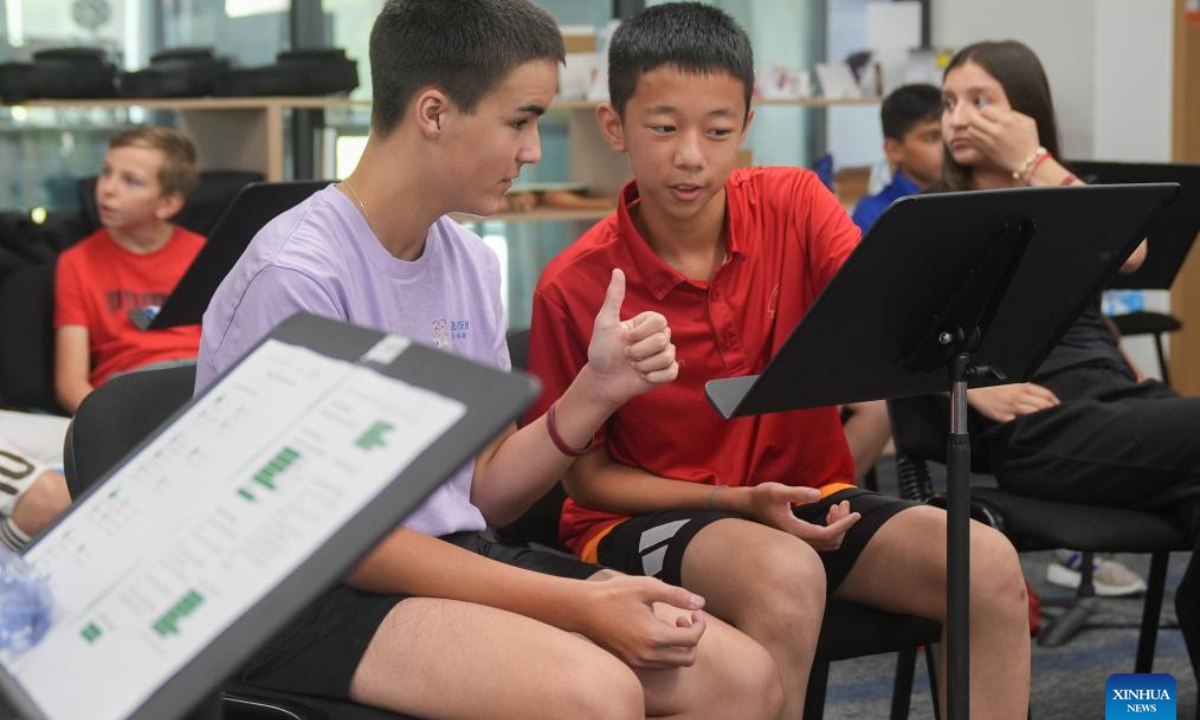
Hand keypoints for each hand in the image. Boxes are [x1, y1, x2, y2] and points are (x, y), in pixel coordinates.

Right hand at [579, 574, 706, 668]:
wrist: (583, 608)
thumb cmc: (615, 594)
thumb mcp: (648, 587)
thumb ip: (677, 595)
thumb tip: (700, 602)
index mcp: (654, 636)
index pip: (692, 639)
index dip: (700, 624)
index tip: (695, 611)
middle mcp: (648, 655)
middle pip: (687, 658)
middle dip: (693, 637)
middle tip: (684, 618)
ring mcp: (638, 661)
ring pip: (673, 663)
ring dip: (680, 645)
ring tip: (670, 622)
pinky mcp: (631, 661)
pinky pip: (659, 664)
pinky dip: (666, 650)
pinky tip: (656, 630)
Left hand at [586, 269, 679, 406]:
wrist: (602, 380)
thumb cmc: (601, 351)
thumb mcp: (605, 322)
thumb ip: (614, 297)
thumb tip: (617, 270)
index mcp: (647, 324)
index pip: (660, 321)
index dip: (642, 333)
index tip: (626, 338)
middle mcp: (658, 337)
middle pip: (663, 339)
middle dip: (640, 351)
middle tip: (627, 355)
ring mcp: (664, 355)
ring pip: (667, 357)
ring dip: (644, 365)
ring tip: (633, 366)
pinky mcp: (666, 373)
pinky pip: (671, 372)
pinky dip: (653, 377)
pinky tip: (642, 376)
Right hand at [744, 482, 859, 551]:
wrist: (749, 504)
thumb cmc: (762, 496)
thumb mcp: (777, 490)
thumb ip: (797, 492)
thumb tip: (819, 495)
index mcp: (795, 531)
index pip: (828, 534)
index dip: (844, 525)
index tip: (857, 514)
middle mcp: (799, 540)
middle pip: (832, 540)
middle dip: (843, 522)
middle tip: (843, 503)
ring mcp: (800, 541)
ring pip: (829, 541)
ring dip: (839, 525)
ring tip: (839, 505)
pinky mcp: (801, 537)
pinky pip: (824, 538)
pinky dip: (832, 526)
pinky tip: (830, 511)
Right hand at [967, 383, 1059, 422]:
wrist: (972, 387)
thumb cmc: (990, 384)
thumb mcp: (1011, 381)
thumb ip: (1025, 389)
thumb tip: (1039, 398)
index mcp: (1022, 386)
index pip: (1046, 394)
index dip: (1055, 401)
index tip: (1058, 407)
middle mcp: (1019, 396)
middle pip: (1043, 405)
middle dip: (1051, 411)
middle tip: (1055, 416)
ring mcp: (1011, 407)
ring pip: (1034, 413)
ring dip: (1041, 418)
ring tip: (1045, 422)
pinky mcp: (1003, 417)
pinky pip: (1018, 422)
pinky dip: (1025, 424)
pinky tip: (1028, 427)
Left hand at [968, 105, 1041, 175]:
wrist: (1028, 162)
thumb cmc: (1029, 140)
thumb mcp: (1027, 122)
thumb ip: (1012, 114)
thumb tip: (998, 110)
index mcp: (1008, 122)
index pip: (985, 110)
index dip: (985, 111)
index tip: (989, 115)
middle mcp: (997, 131)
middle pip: (974, 119)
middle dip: (976, 118)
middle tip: (981, 121)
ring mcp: (990, 142)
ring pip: (971, 130)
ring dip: (974, 128)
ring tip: (981, 129)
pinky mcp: (986, 151)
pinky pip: (973, 140)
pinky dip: (974, 137)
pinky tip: (981, 137)